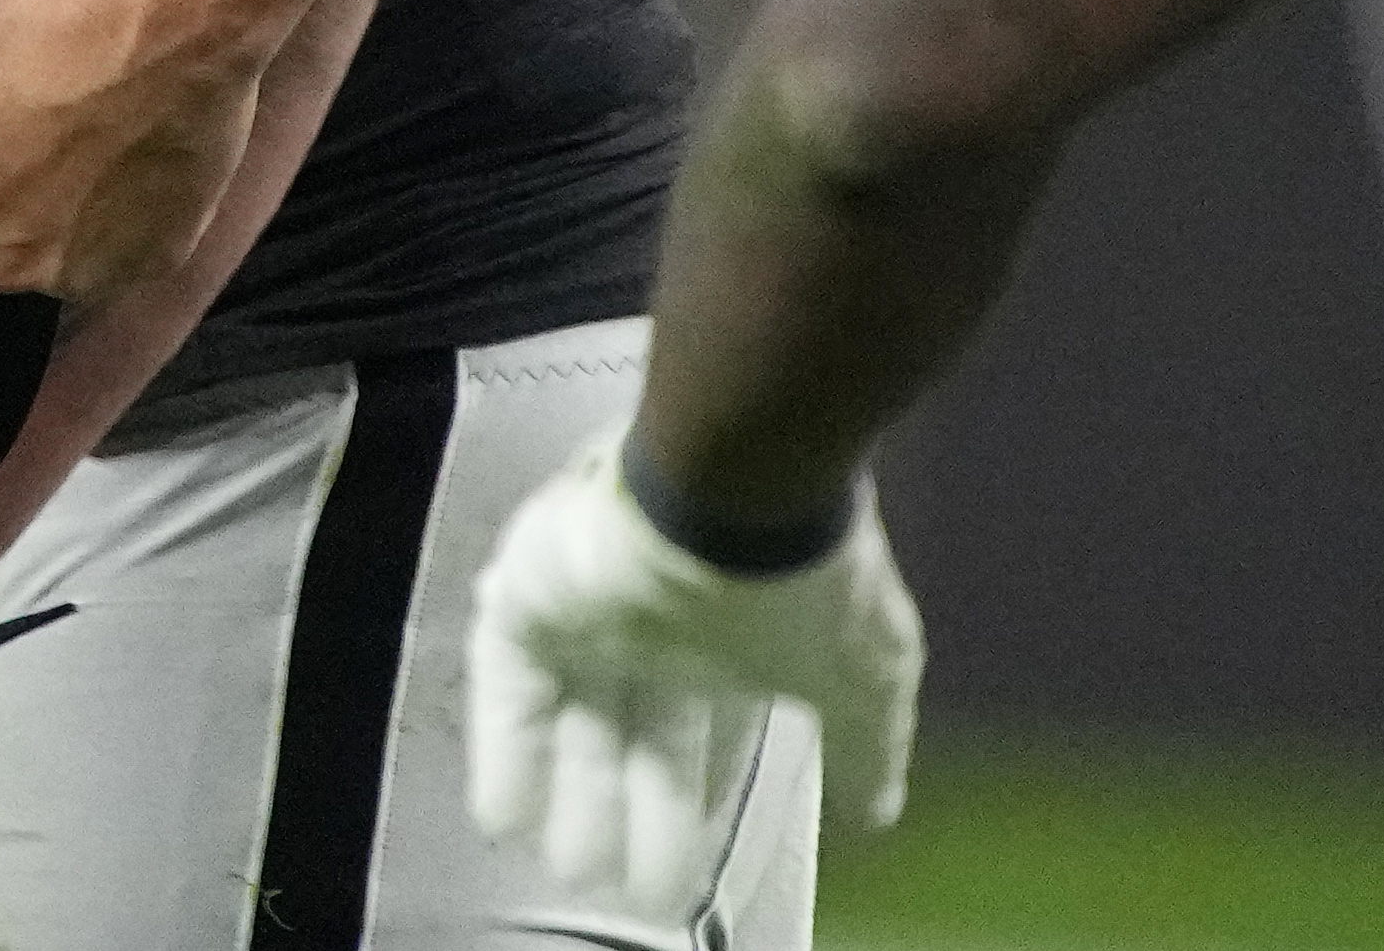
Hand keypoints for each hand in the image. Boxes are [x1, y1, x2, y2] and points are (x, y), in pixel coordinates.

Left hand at [0, 0, 335, 299]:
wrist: (168, 22)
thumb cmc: (53, 15)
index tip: (9, 138)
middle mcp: (4, 264)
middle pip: (9, 245)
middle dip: (30, 206)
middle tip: (66, 145)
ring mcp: (84, 275)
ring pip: (76, 257)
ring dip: (90, 222)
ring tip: (118, 154)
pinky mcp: (156, 267)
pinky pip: (141, 251)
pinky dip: (148, 220)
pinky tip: (156, 164)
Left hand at [466, 434, 919, 913]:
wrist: (736, 490)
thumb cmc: (804, 584)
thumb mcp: (863, 676)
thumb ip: (866, 745)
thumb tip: (880, 813)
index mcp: (728, 643)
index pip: (701, 739)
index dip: (692, 802)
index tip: (687, 868)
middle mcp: (654, 629)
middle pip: (633, 741)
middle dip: (634, 818)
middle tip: (633, 892)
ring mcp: (588, 609)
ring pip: (570, 721)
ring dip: (570, 799)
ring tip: (572, 872)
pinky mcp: (530, 592)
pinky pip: (506, 684)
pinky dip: (505, 750)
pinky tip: (503, 817)